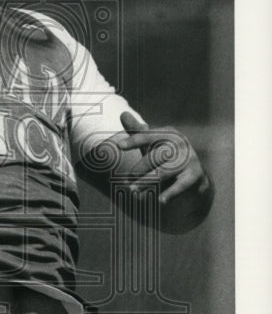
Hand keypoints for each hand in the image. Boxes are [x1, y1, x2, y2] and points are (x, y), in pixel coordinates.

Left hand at [116, 111, 212, 231]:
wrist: (192, 176)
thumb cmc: (165, 156)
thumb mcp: (151, 144)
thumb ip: (137, 132)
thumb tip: (123, 113)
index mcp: (169, 133)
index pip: (147, 136)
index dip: (133, 141)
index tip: (119, 146)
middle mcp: (180, 143)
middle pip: (154, 157)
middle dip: (139, 171)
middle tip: (126, 182)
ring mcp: (189, 159)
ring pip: (163, 173)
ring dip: (147, 183)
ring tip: (133, 192)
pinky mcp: (195, 175)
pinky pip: (180, 185)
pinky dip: (170, 193)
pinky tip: (160, 200)